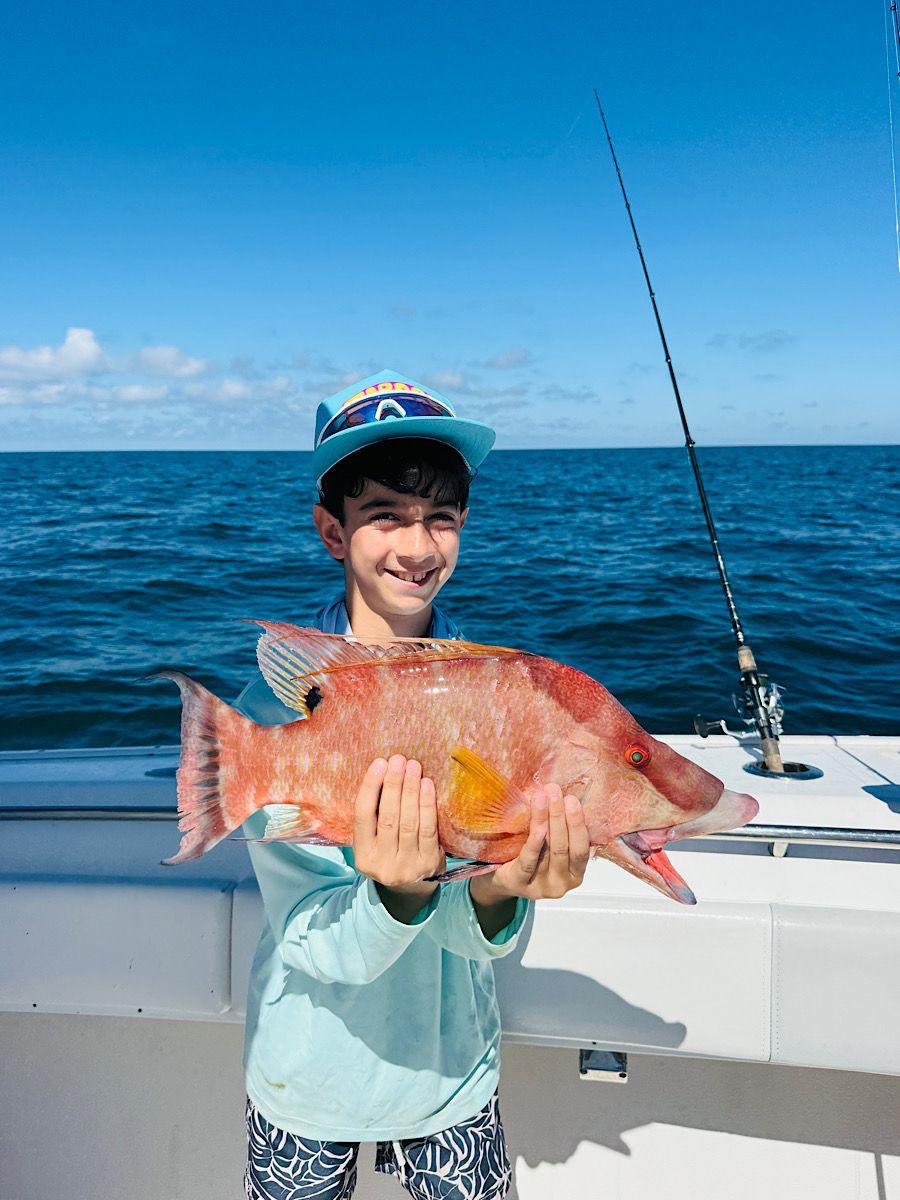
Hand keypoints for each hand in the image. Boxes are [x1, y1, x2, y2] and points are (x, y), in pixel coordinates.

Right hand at [352, 755, 445, 921]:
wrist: (412, 886)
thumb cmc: (390, 851)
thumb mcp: (373, 841)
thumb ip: (373, 816)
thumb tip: (381, 772)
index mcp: (362, 856)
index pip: (362, 816)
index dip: (370, 788)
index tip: (379, 763)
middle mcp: (382, 864)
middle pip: (388, 817)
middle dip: (394, 785)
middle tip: (399, 760)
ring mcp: (406, 866)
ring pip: (409, 822)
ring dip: (411, 790)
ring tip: (413, 767)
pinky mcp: (428, 863)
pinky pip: (428, 829)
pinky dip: (427, 804)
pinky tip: (427, 785)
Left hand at [470, 785, 589, 906]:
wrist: (502, 878)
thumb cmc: (533, 858)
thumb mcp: (552, 850)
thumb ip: (565, 835)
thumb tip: (572, 802)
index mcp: (575, 874)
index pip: (582, 849)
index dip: (578, 824)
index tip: (572, 799)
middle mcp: (562, 884)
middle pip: (564, 847)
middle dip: (560, 816)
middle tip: (555, 791)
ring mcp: (541, 887)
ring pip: (548, 851)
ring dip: (545, 820)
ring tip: (542, 797)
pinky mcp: (520, 884)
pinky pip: (529, 862)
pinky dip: (535, 843)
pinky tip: (538, 828)